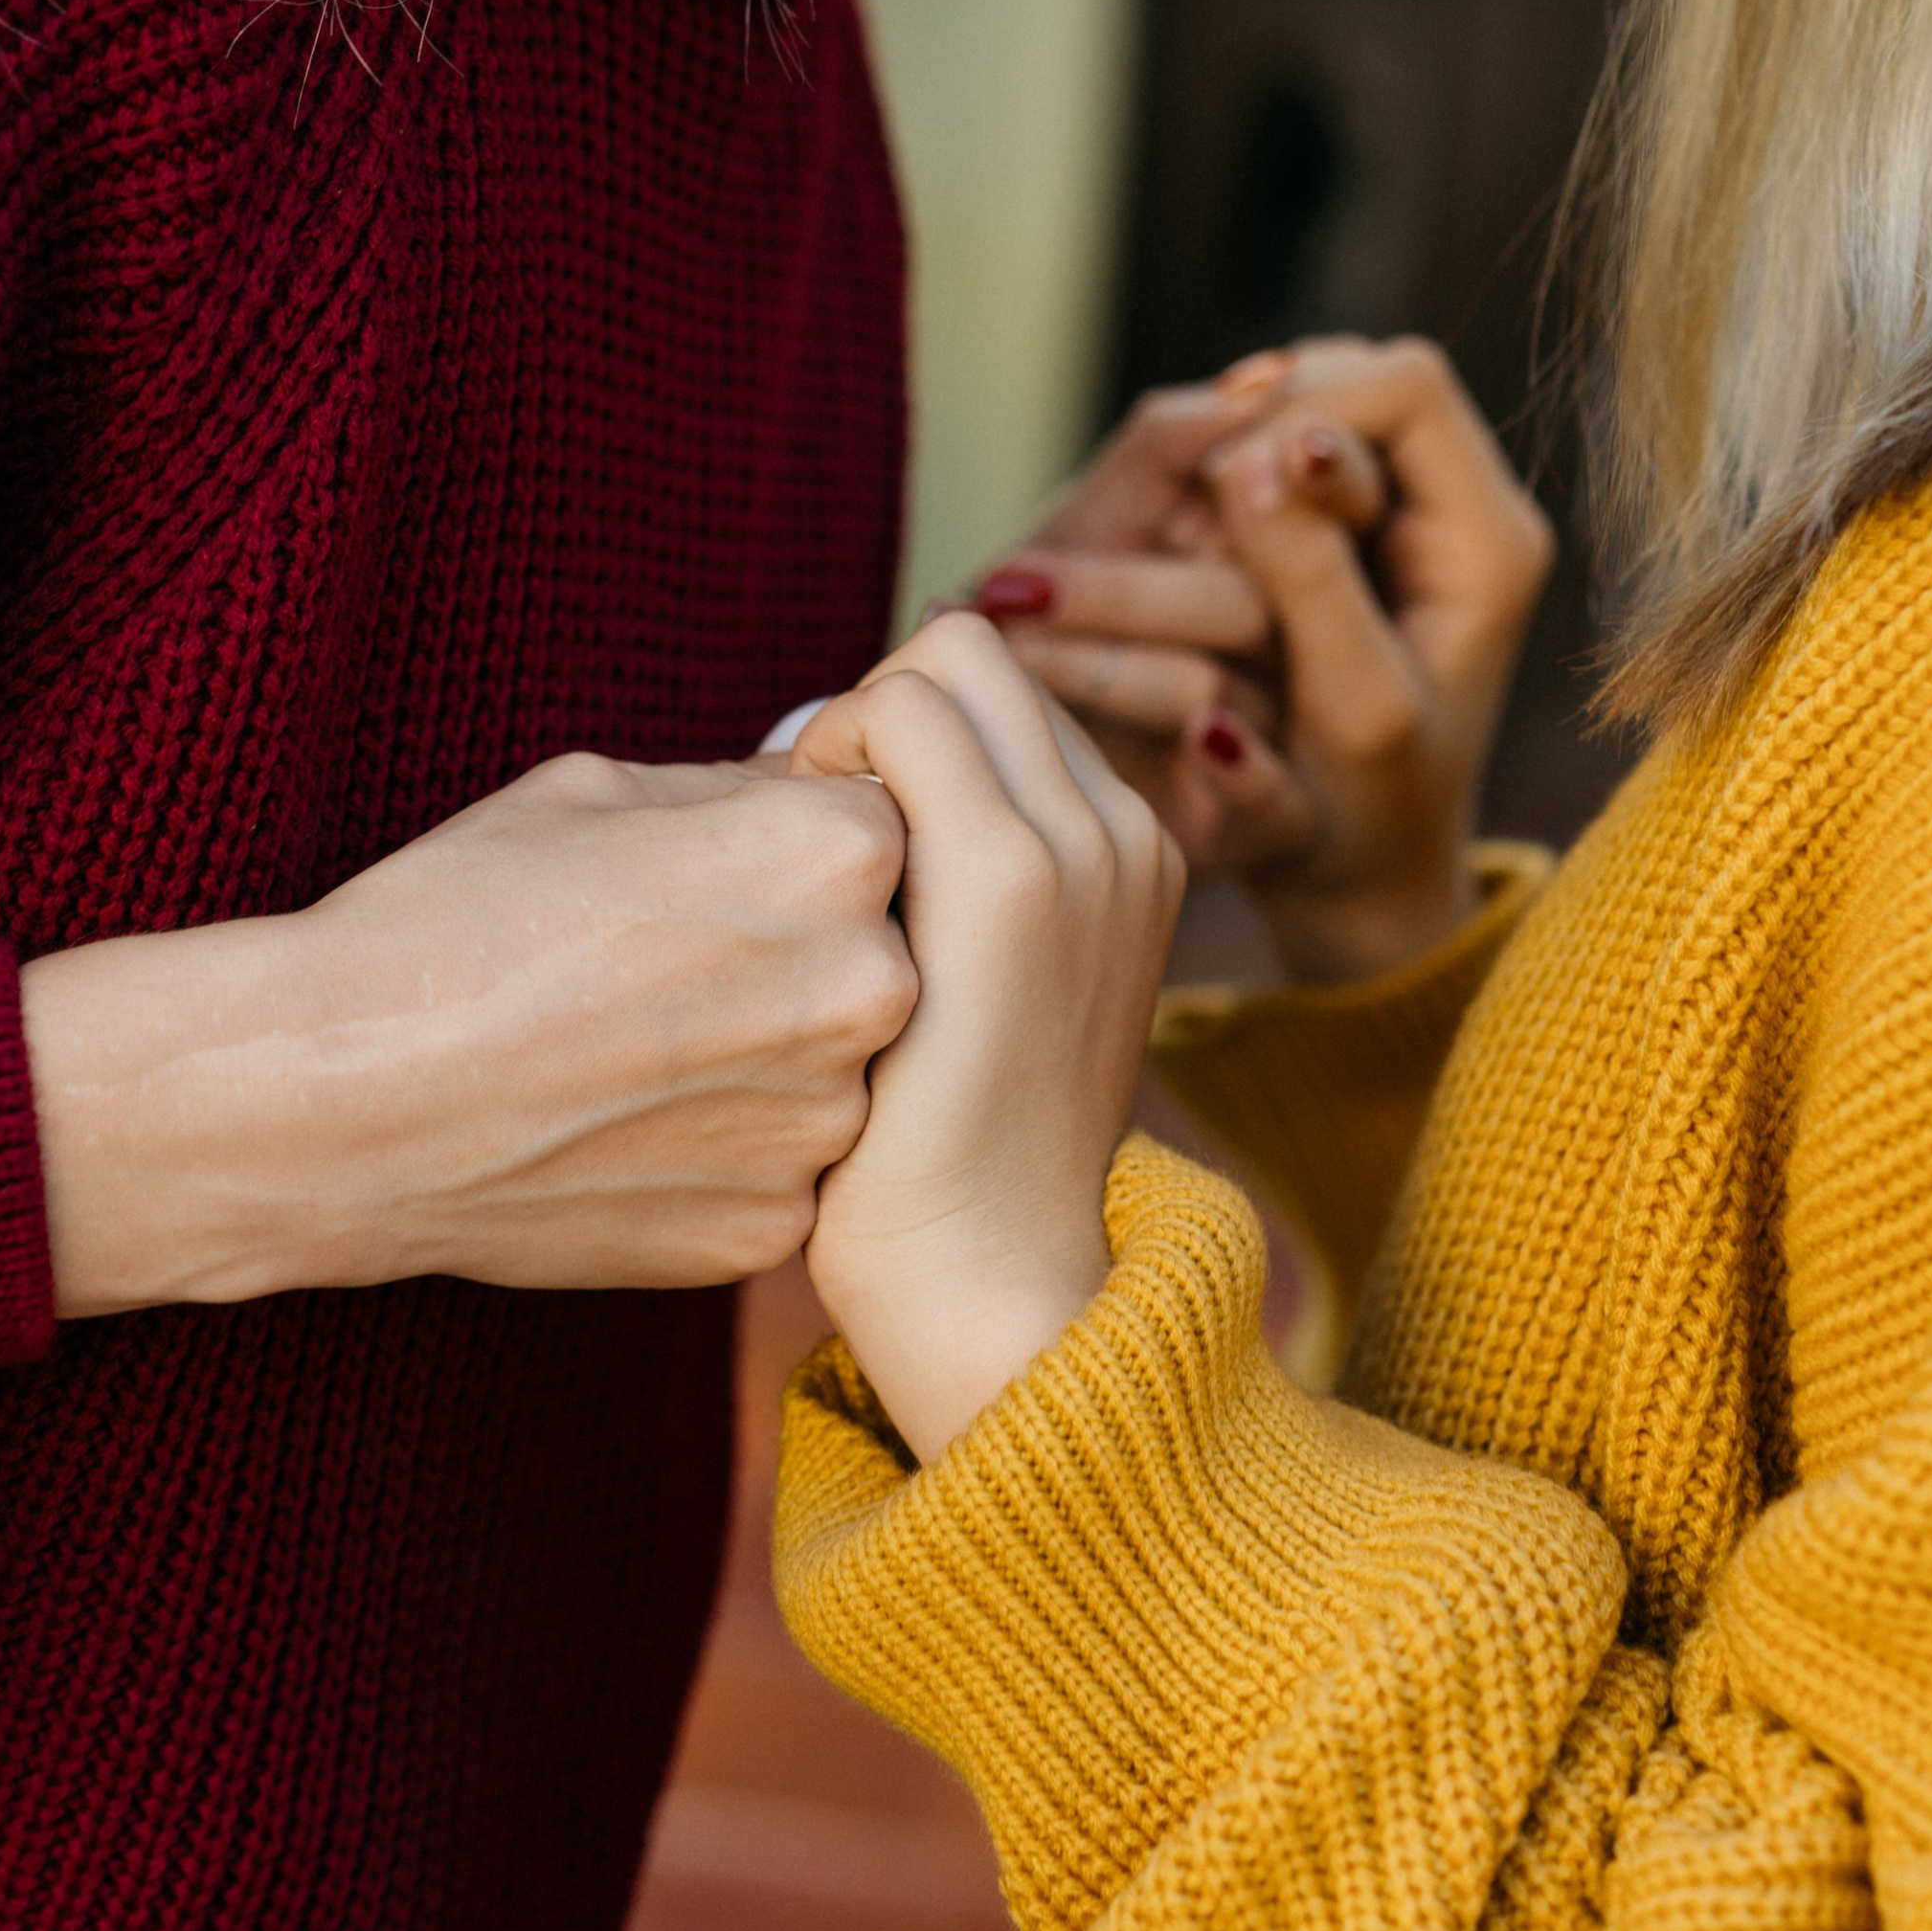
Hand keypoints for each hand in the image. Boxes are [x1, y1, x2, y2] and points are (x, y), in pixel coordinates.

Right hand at [23, 753, 916, 1314]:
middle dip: (804, 949)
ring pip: (841, 1067)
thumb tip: (817, 794)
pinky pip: (787, 1166)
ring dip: (771, 1054)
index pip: (886, 824)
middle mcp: (867, 986)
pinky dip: (726, 1148)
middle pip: (884, 949)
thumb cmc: (456, 917)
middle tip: (676, 963)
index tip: (719, 867)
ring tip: (640, 1046)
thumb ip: (744, 798)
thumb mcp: (603, 794)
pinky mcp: (775, 1226)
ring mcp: (826, 1122)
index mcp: (836, 851)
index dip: (799, 839)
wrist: (344, 1097)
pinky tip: (627, 1126)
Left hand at [791, 614, 1183, 1461]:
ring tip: (818, 863)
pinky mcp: (1005, 875)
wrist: (987, 1279)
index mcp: (1125, 850)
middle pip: (971, 652)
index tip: (848, 845)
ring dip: (853, 732)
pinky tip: (806, 875)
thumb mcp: (991, 993)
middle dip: (877, 711)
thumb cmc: (938, 1150)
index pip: (994, 697)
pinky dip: (831, 755)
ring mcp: (1076, 845)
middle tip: (819, 834)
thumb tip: (863, 795)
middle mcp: (1122, 829)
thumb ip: (960, 883)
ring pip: (941, 660)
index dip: (901, 741)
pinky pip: (902, 711)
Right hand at [981, 340, 1552, 979]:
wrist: (1359, 869)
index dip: (1309, 407)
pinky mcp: (1349, 528)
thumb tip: (1262, 461)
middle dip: (1264, 418)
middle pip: (1358, 375)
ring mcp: (1403, 511)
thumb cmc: (1366, 811)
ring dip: (1239, 439)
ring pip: (1314, 403)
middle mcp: (1458, 505)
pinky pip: (1281, 448)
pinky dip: (1228, 468)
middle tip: (1196, 491)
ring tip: (1184, 505)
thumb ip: (1314, 583)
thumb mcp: (1350, 711)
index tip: (1231, 479)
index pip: (1407, 386)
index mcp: (1491, 540)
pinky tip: (1191, 521)